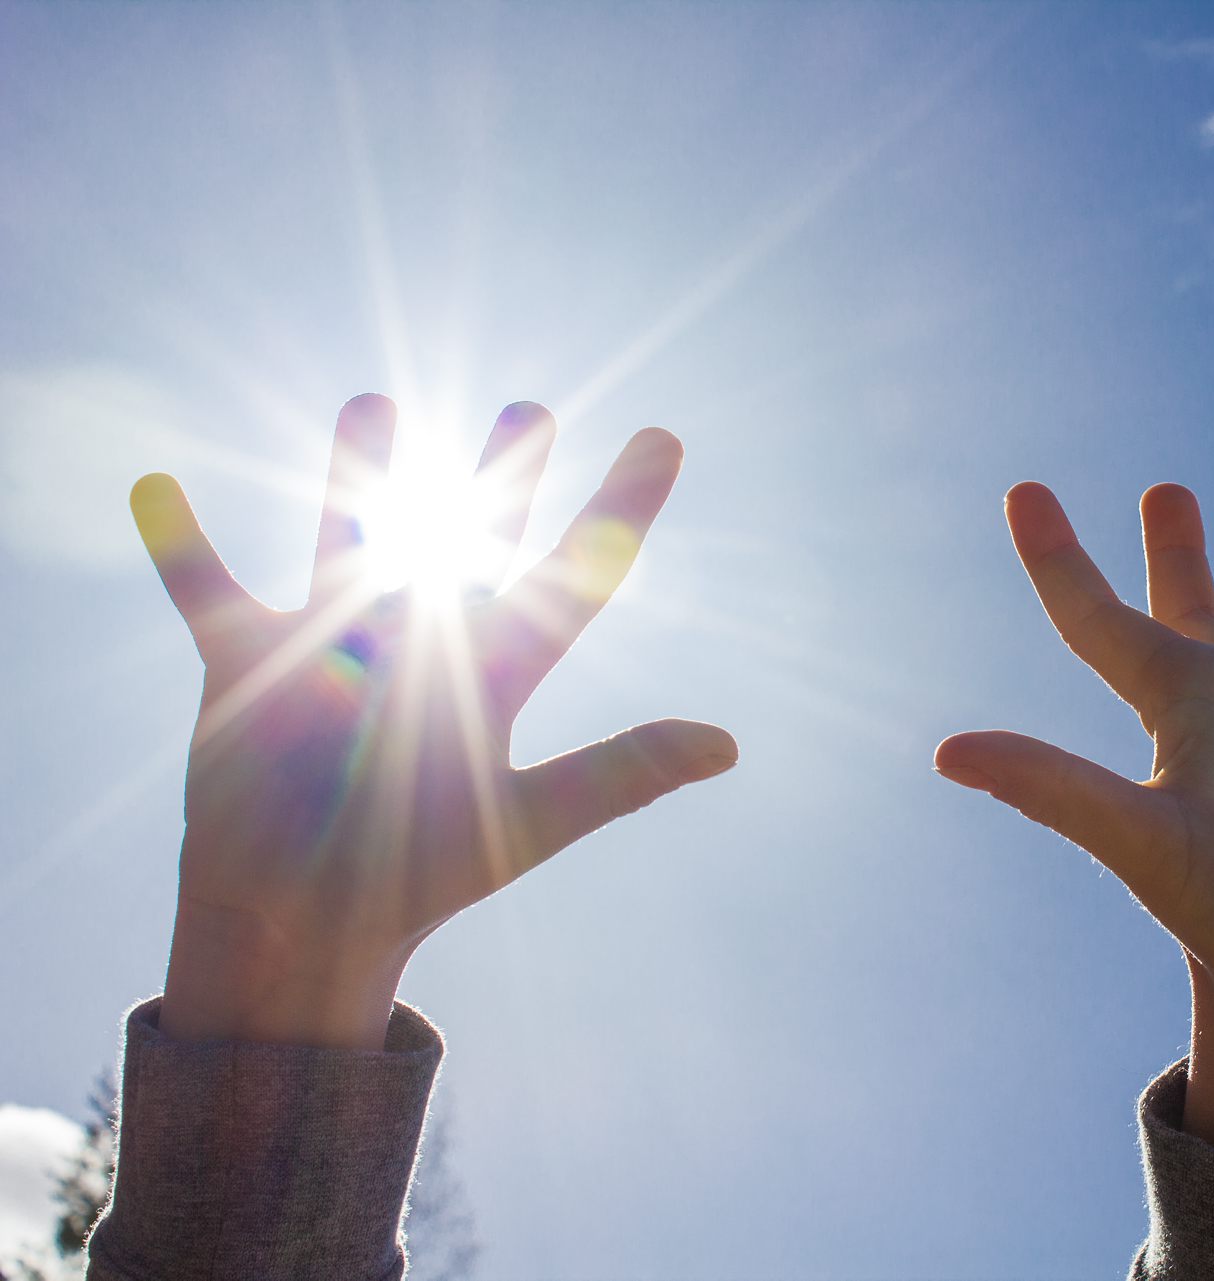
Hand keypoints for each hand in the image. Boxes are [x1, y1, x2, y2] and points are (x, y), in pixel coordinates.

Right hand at [133, 394, 735, 1049]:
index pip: (576, 576)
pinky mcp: (246, 667)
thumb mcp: (529, 819)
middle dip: (502, 478)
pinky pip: (207, 593)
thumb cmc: (422, 875)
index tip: (663, 438)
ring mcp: (334, 646)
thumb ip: (621, 775)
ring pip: (349, 540)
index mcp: (495, 674)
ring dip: (352, 477)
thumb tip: (728, 745)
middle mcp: (422, 644)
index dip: (621, 508)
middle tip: (529, 413)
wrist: (307, 926)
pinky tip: (155, 486)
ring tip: (376, 407)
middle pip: (471, 540)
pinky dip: (180, 548)